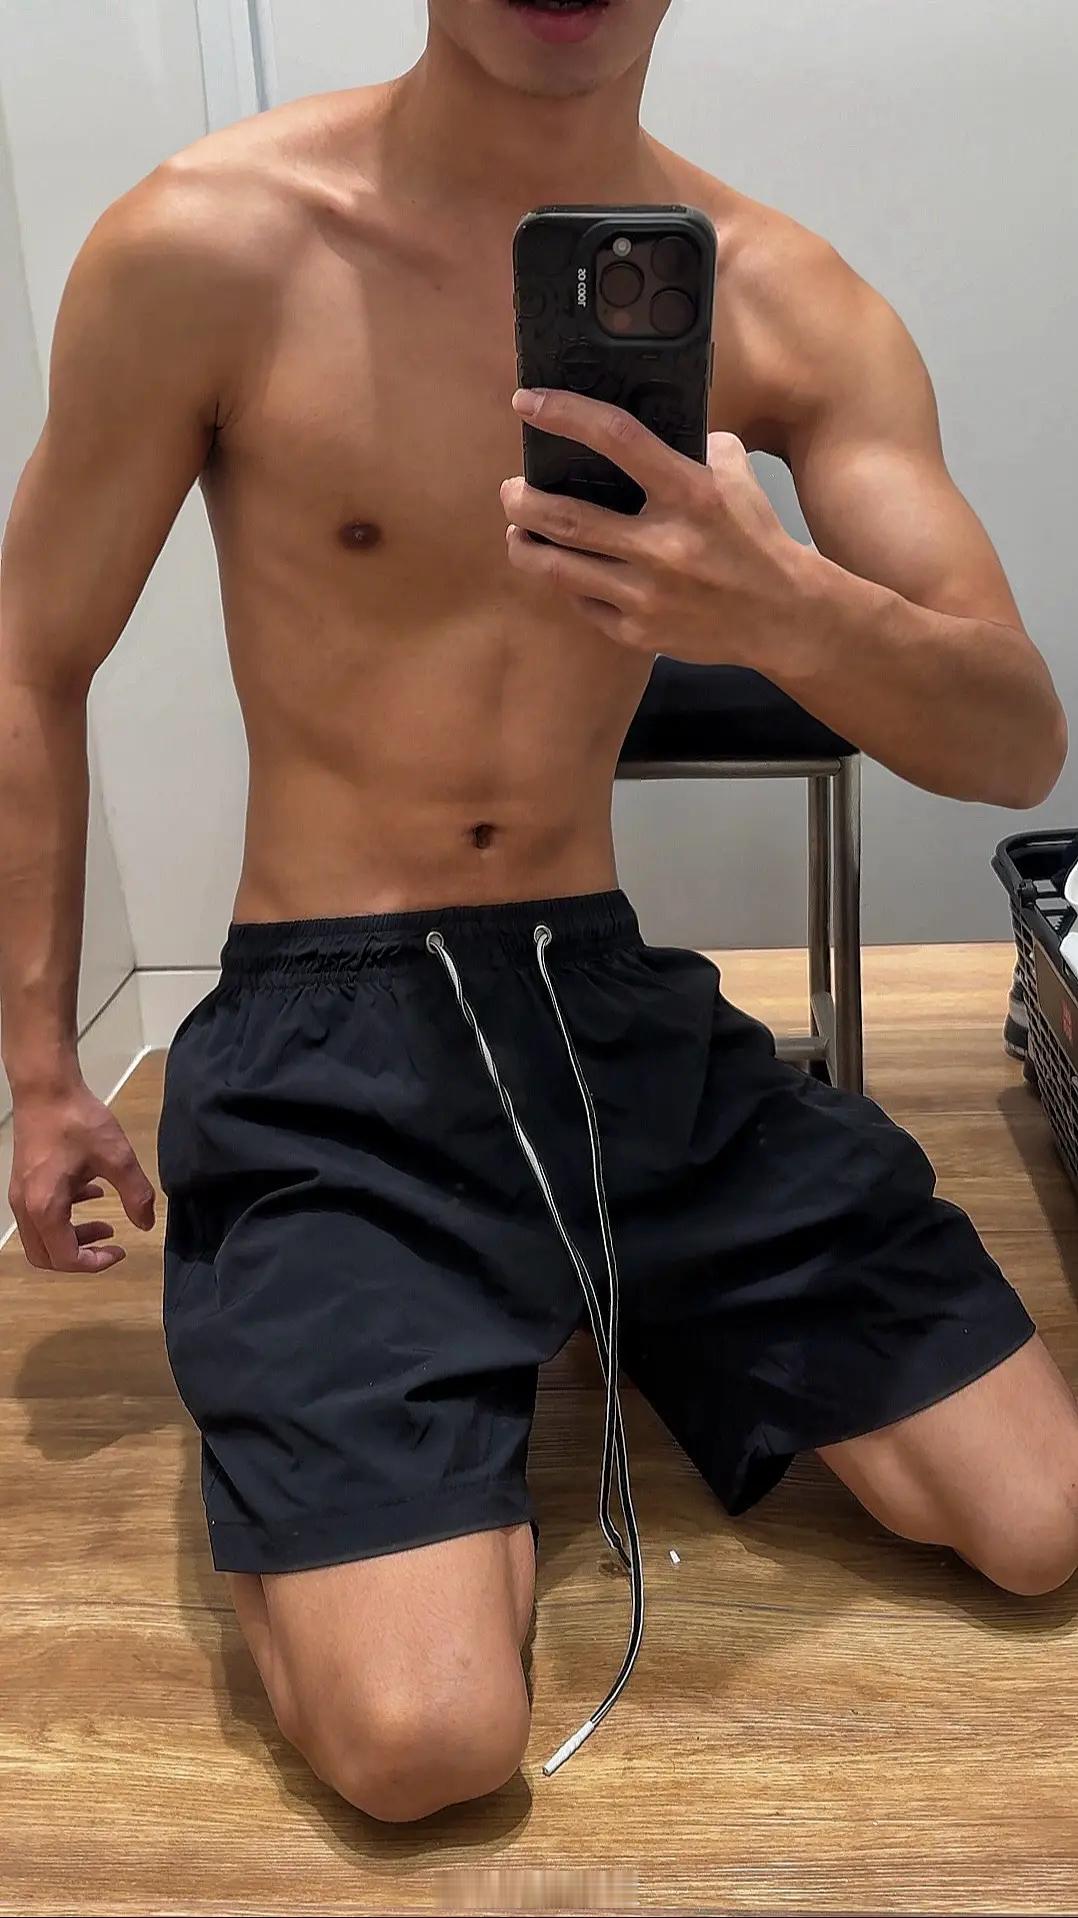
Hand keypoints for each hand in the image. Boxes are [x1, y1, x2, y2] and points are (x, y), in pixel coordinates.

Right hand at [9, 1082, 155, 1272]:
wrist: (46, 1088)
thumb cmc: (79, 1121)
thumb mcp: (117, 1158)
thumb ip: (135, 1194)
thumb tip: (146, 1224)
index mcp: (46, 1208)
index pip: (65, 1258)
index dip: (95, 1263)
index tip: (121, 1250)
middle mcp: (26, 1207)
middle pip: (46, 1256)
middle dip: (80, 1256)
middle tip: (110, 1242)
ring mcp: (20, 1194)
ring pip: (42, 1236)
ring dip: (72, 1236)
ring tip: (105, 1222)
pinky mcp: (23, 1180)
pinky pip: (40, 1213)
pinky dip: (64, 1215)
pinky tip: (91, 1193)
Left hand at [502, 388, 817, 664]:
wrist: (782, 616)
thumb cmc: (754, 540)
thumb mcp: (735, 477)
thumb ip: (690, 447)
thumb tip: (642, 428)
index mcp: (690, 494)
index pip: (616, 438)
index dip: (564, 414)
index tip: (528, 403)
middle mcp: (664, 545)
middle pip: (566, 518)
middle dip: (523, 501)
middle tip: (510, 490)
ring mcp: (648, 595)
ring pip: (560, 569)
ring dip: (526, 546)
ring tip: (517, 531)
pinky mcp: (639, 633)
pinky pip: (584, 604)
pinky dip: (569, 584)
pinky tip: (566, 570)